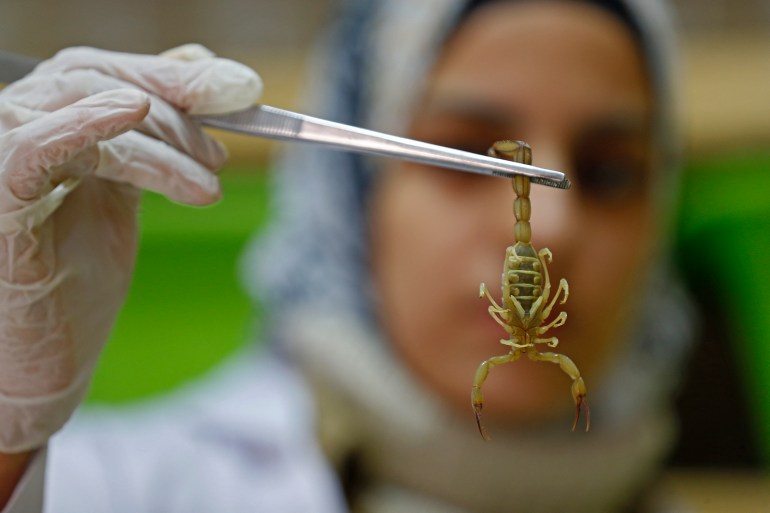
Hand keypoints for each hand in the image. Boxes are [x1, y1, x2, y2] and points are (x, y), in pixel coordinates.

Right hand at [0, 45, 261, 452]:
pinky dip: (85, 124)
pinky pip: (34, 147)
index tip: (241, 88)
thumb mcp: (124, 198)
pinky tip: (131, 112)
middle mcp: (13, 134)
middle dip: (174, 104)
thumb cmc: (76, 286)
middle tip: (223, 150)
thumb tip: (206, 75)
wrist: (42, 366)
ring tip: (206, 186)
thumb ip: (154, 140)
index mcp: (43, 130)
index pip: (103, 74)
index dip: (172, 73)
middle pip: (93, 79)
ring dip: (160, 139)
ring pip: (80, 106)